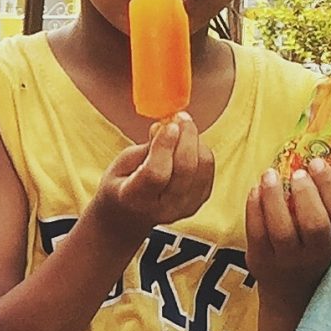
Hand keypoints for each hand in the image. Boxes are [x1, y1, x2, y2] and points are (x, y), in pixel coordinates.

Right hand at [94, 114, 213, 241]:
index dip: (165, 146)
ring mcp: (184, 207)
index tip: (169, 124)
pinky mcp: (199, 200)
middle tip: (180, 117)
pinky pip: (208, 168)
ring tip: (181, 128)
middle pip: (185, 169)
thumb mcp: (122, 163)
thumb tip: (168, 126)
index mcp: (135, 199)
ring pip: (202, 166)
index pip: (156, 173)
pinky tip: (186, 144)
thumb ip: (146, 147)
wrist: (130, 214)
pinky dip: (200, 150)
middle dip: (186, 136)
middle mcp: (163, 208)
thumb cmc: (123, 182)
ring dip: (195, 141)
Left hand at [246, 158, 330, 298]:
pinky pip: (257, 233)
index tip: (316, 162)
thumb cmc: (311, 242)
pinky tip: (255, 190)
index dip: (330, 186)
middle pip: (314, 224)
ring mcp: (289, 260)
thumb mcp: (328, 226)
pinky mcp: (262, 261)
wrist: (291, 288)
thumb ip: (324, 197)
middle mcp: (318, 253)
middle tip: (296, 171)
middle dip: (305, 193)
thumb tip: (315, 152)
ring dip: (275, 198)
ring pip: (282, 230)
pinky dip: (254, 208)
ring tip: (269, 174)